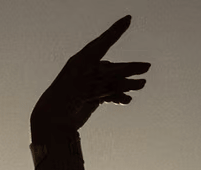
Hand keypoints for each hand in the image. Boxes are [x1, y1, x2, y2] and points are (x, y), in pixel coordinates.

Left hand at [30, 15, 150, 138]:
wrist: (53, 119)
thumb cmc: (66, 96)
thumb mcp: (88, 84)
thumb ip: (109, 82)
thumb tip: (128, 80)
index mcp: (83, 60)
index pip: (103, 42)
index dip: (116, 30)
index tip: (128, 19)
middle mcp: (87, 71)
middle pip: (113, 68)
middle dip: (130, 68)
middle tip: (147, 67)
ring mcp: (90, 86)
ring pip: (113, 82)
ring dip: (128, 83)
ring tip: (142, 85)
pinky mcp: (91, 99)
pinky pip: (109, 95)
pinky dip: (118, 97)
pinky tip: (127, 100)